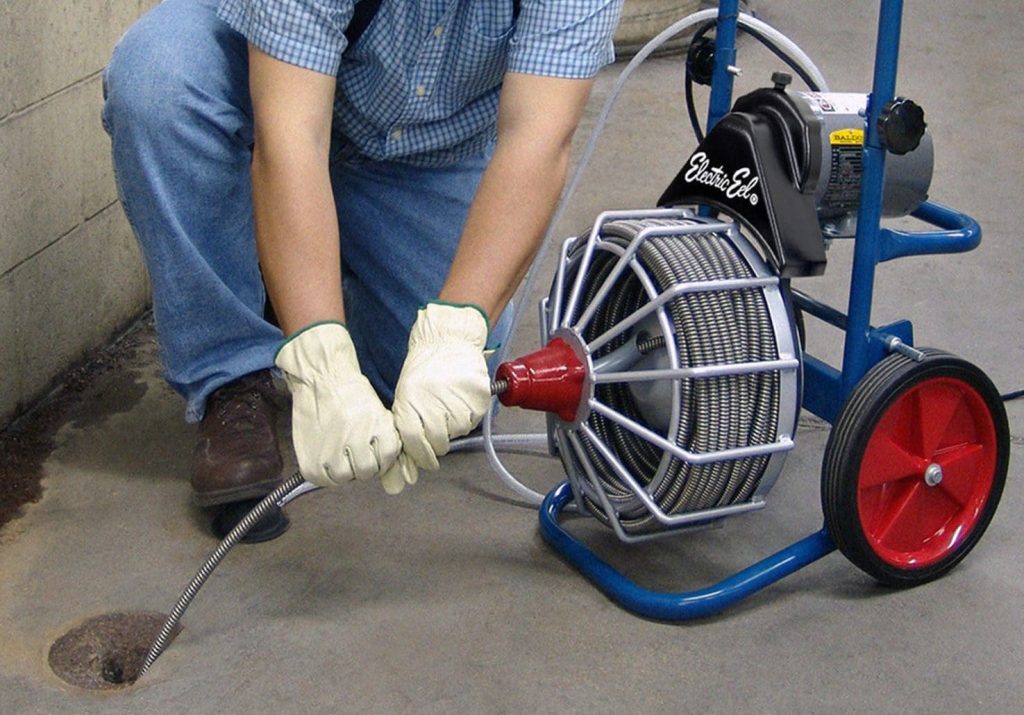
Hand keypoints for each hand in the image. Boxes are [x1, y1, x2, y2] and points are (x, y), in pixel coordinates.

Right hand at [275, 322, 413, 490]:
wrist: (322, 379)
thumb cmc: (355, 397)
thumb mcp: (381, 418)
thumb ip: (391, 451)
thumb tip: (401, 485)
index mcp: (381, 433)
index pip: (387, 461)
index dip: (378, 450)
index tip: (368, 437)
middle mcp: (358, 445)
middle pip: (367, 472)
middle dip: (362, 459)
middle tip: (350, 440)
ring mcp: (333, 455)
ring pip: (346, 477)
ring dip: (344, 465)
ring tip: (337, 443)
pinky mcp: (312, 465)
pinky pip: (325, 480)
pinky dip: (326, 470)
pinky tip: (325, 449)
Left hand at [392, 303, 491, 470]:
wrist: (447, 341)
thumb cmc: (424, 370)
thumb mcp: (405, 398)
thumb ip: (406, 431)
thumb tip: (405, 469)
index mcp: (411, 405)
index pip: (415, 445)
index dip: (421, 457)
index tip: (427, 462)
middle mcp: (434, 406)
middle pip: (439, 443)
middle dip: (438, 443)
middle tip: (439, 427)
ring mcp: (458, 402)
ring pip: (458, 432)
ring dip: (454, 426)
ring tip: (448, 405)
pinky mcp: (478, 398)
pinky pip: (473, 420)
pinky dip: (467, 415)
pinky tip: (460, 400)